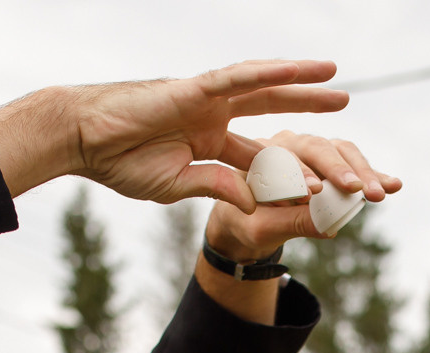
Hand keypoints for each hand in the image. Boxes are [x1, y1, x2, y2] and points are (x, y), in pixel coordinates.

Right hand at [0, 60, 347, 200]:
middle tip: (344, 107)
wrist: (84, 141)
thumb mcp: (178, 186)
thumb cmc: (120, 162)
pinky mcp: (194, 90)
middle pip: (273, 111)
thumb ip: (219, 189)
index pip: (262, 156)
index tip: (328, 182)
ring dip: (301, 85)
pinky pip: (239, 78)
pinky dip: (269, 74)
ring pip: (264, 88)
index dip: (294, 169)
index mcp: (211, 143)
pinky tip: (299, 71)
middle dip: (310, 111)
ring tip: (334, 80)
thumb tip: (255, 204)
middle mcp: (214, 117)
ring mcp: (206, 101)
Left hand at [204, 129, 402, 260]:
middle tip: (356, 188)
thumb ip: (290, 224)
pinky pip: (354, 163)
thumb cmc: (248, 222)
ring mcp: (312, 149)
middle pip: (316, 147)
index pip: (281, 159)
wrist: (250, 218)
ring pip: (339, 150)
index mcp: (260, 154)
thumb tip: (329, 227)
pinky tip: (394, 184)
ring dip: (361, 171)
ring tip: (378, 193)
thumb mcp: (261, 229)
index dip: (299, 174)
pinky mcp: (331, 161)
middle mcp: (287, 142)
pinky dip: (373, 173)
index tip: (316, 191)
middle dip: (338, 168)